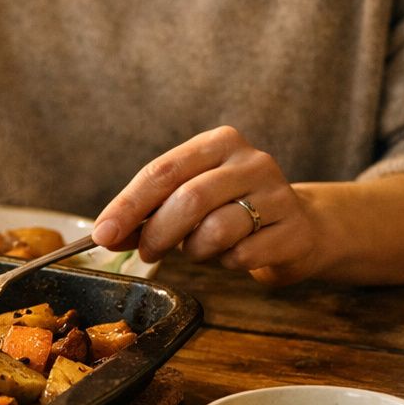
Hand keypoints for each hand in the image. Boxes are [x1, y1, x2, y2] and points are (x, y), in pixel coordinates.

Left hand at [90, 126, 322, 284]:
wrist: (300, 228)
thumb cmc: (231, 210)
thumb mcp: (189, 199)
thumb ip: (149, 212)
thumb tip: (105, 234)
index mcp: (219, 143)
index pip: (162, 171)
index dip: (128, 205)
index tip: (103, 233)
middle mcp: (251, 161)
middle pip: (188, 199)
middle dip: (157, 233)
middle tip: (147, 252)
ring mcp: (278, 194)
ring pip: (216, 230)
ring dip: (195, 249)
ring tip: (198, 248)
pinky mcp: (294, 230)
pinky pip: (243, 255)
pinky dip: (226, 262)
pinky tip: (232, 253)